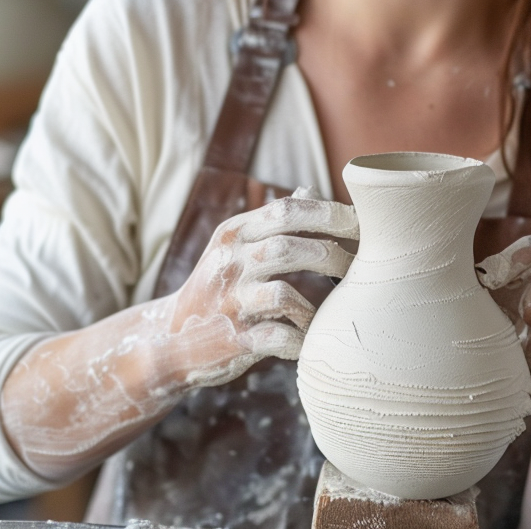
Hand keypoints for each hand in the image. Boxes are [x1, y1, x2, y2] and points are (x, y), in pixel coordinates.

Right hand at [161, 190, 358, 387]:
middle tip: (359, 267)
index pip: (286, 210)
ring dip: (315, 304)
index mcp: (233, 233)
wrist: (169, 340)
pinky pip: (278, 338)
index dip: (329, 214)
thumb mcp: (235, 246)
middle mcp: (228, 263)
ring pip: (282, 293)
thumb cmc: (218, 287)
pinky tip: (308, 341)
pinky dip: (301, 340)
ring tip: (330, 311)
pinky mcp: (233, 339)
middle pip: (287, 247)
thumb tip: (309, 190)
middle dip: (331, 255)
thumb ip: (272, 221)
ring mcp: (228, 302)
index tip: (361, 224)